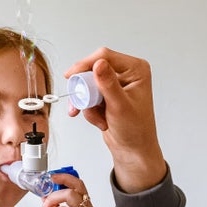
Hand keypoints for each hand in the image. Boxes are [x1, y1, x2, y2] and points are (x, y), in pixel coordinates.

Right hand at [65, 48, 165, 192]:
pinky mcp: (107, 94)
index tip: (71, 75)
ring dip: (87, 103)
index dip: (85, 64)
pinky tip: (99, 120)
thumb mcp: (120, 106)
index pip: (105, 57)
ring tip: (98, 118)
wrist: (132, 150)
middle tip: (83, 103)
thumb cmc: (135, 131)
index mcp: (136, 70)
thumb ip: (108, 84)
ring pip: (88, 85)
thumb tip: (99, 64)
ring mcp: (115, 84)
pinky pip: (88, 95)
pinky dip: (88, 109)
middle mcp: (127, 73)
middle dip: (86, 90)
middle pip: (93, 70)